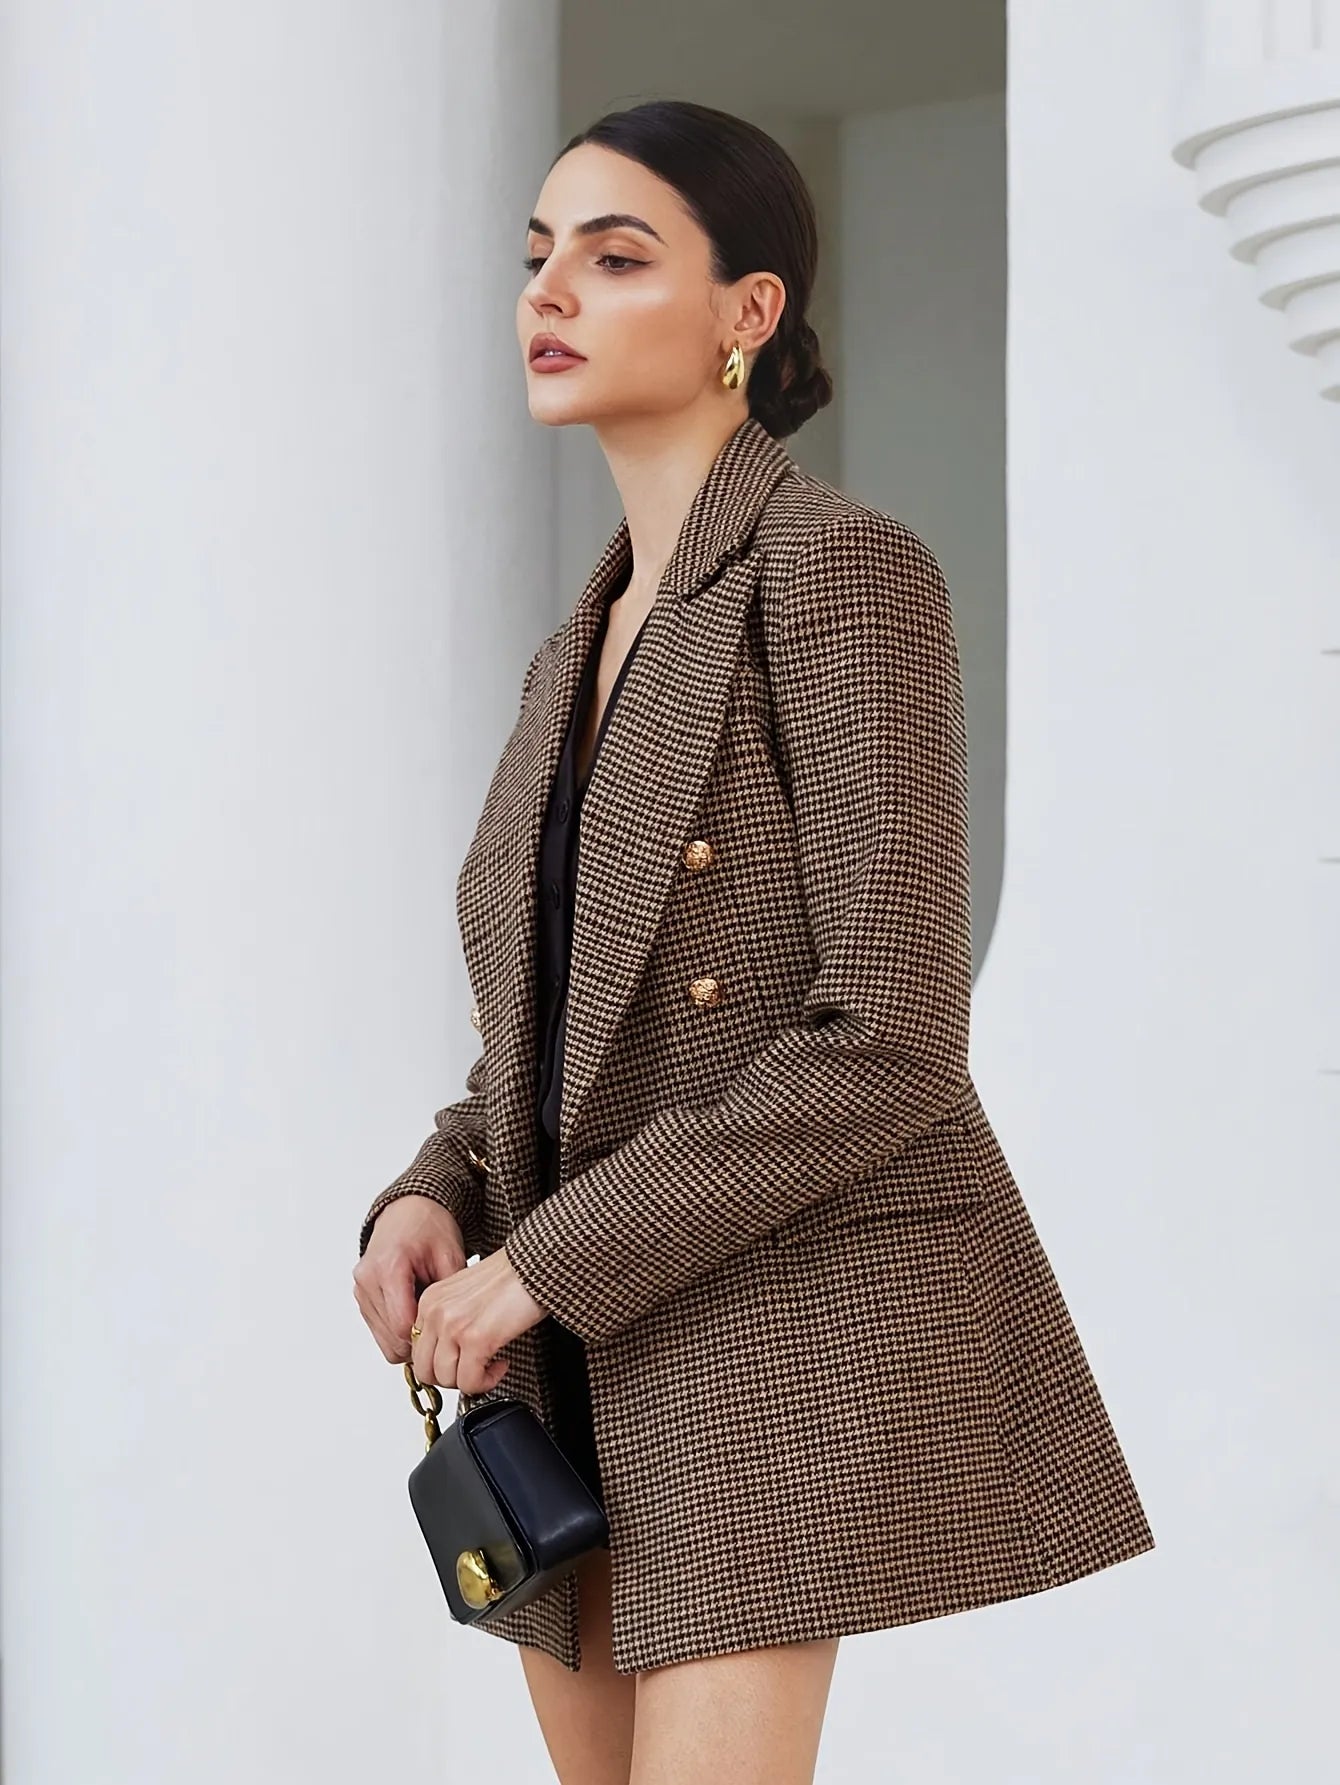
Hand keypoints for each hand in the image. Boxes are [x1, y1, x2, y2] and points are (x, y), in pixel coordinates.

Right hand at [352, 1194, 467, 1363]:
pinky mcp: (360, 1296)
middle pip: (392, 1339)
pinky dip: (397, 1328)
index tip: (445, 1329)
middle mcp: (367, 1280)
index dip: (426, 1335)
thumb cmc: (431, 1228)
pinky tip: (414, 1308)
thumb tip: (447, 1336)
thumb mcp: (450, 1257)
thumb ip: (447, 1299)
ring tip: (427, 1311)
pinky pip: (379, 1330)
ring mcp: (360, 1289)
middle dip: (418, 1338)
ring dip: (407, 1335)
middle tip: (440, 1322)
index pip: (402, 1326)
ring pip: (384, 1340)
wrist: (409, 1209)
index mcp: (389, 1267)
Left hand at [410, 1246, 550, 1395]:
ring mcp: (453, 1326)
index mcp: (430, 1300)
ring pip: (446, 1380)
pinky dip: (487, 1381)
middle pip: (425, 1370)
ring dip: (471, 1380)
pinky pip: (470, 1382)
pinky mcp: (475, 1339)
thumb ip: (450, 1320)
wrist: (536, 1264)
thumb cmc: (511, 1276)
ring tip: (491, 1365)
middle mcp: (436, 1312)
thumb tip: (448, 1354)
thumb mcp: (465, 1294)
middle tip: (473, 1371)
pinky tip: (501, 1364)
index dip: (441, 1364)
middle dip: (452, 1378)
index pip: (417, 1350)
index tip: (460, 1363)